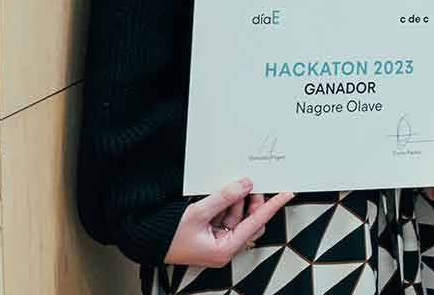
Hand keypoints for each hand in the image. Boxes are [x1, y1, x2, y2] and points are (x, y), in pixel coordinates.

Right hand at [164, 178, 293, 266]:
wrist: (146, 242)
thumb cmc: (167, 236)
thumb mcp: (198, 213)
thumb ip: (224, 197)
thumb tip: (245, 185)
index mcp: (224, 249)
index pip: (256, 222)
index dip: (272, 206)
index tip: (287, 193)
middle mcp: (225, 248)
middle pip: (250, 221)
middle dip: (250, 202)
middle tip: (248, 185)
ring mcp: (219, 242)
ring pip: (239, 218)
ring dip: (236, 203)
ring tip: (229, 190)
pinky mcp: (212, 236)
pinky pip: (227, 218)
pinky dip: (226, 206)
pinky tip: (221, 197)